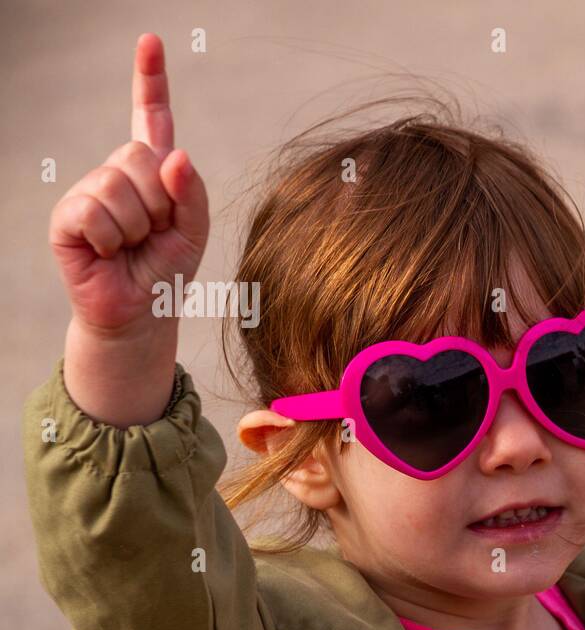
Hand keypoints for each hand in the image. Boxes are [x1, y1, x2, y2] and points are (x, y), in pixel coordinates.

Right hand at [49, 33, 207, 335]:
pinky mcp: (67, 217)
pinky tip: (108, 252)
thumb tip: (176, 155)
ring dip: (136, 225)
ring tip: (131, 247)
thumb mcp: (194, 230)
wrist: (142, 311)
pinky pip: (94, 211)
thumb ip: (192, 192)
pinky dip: (110, 238)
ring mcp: (88, 191)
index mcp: (152, 171)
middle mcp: (117, 173)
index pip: (151, 117)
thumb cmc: (167, 268)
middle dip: (158, 202)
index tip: (151, 41)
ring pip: (118, 186)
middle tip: (153, 233)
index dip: (149, 79)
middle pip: (140, 156)